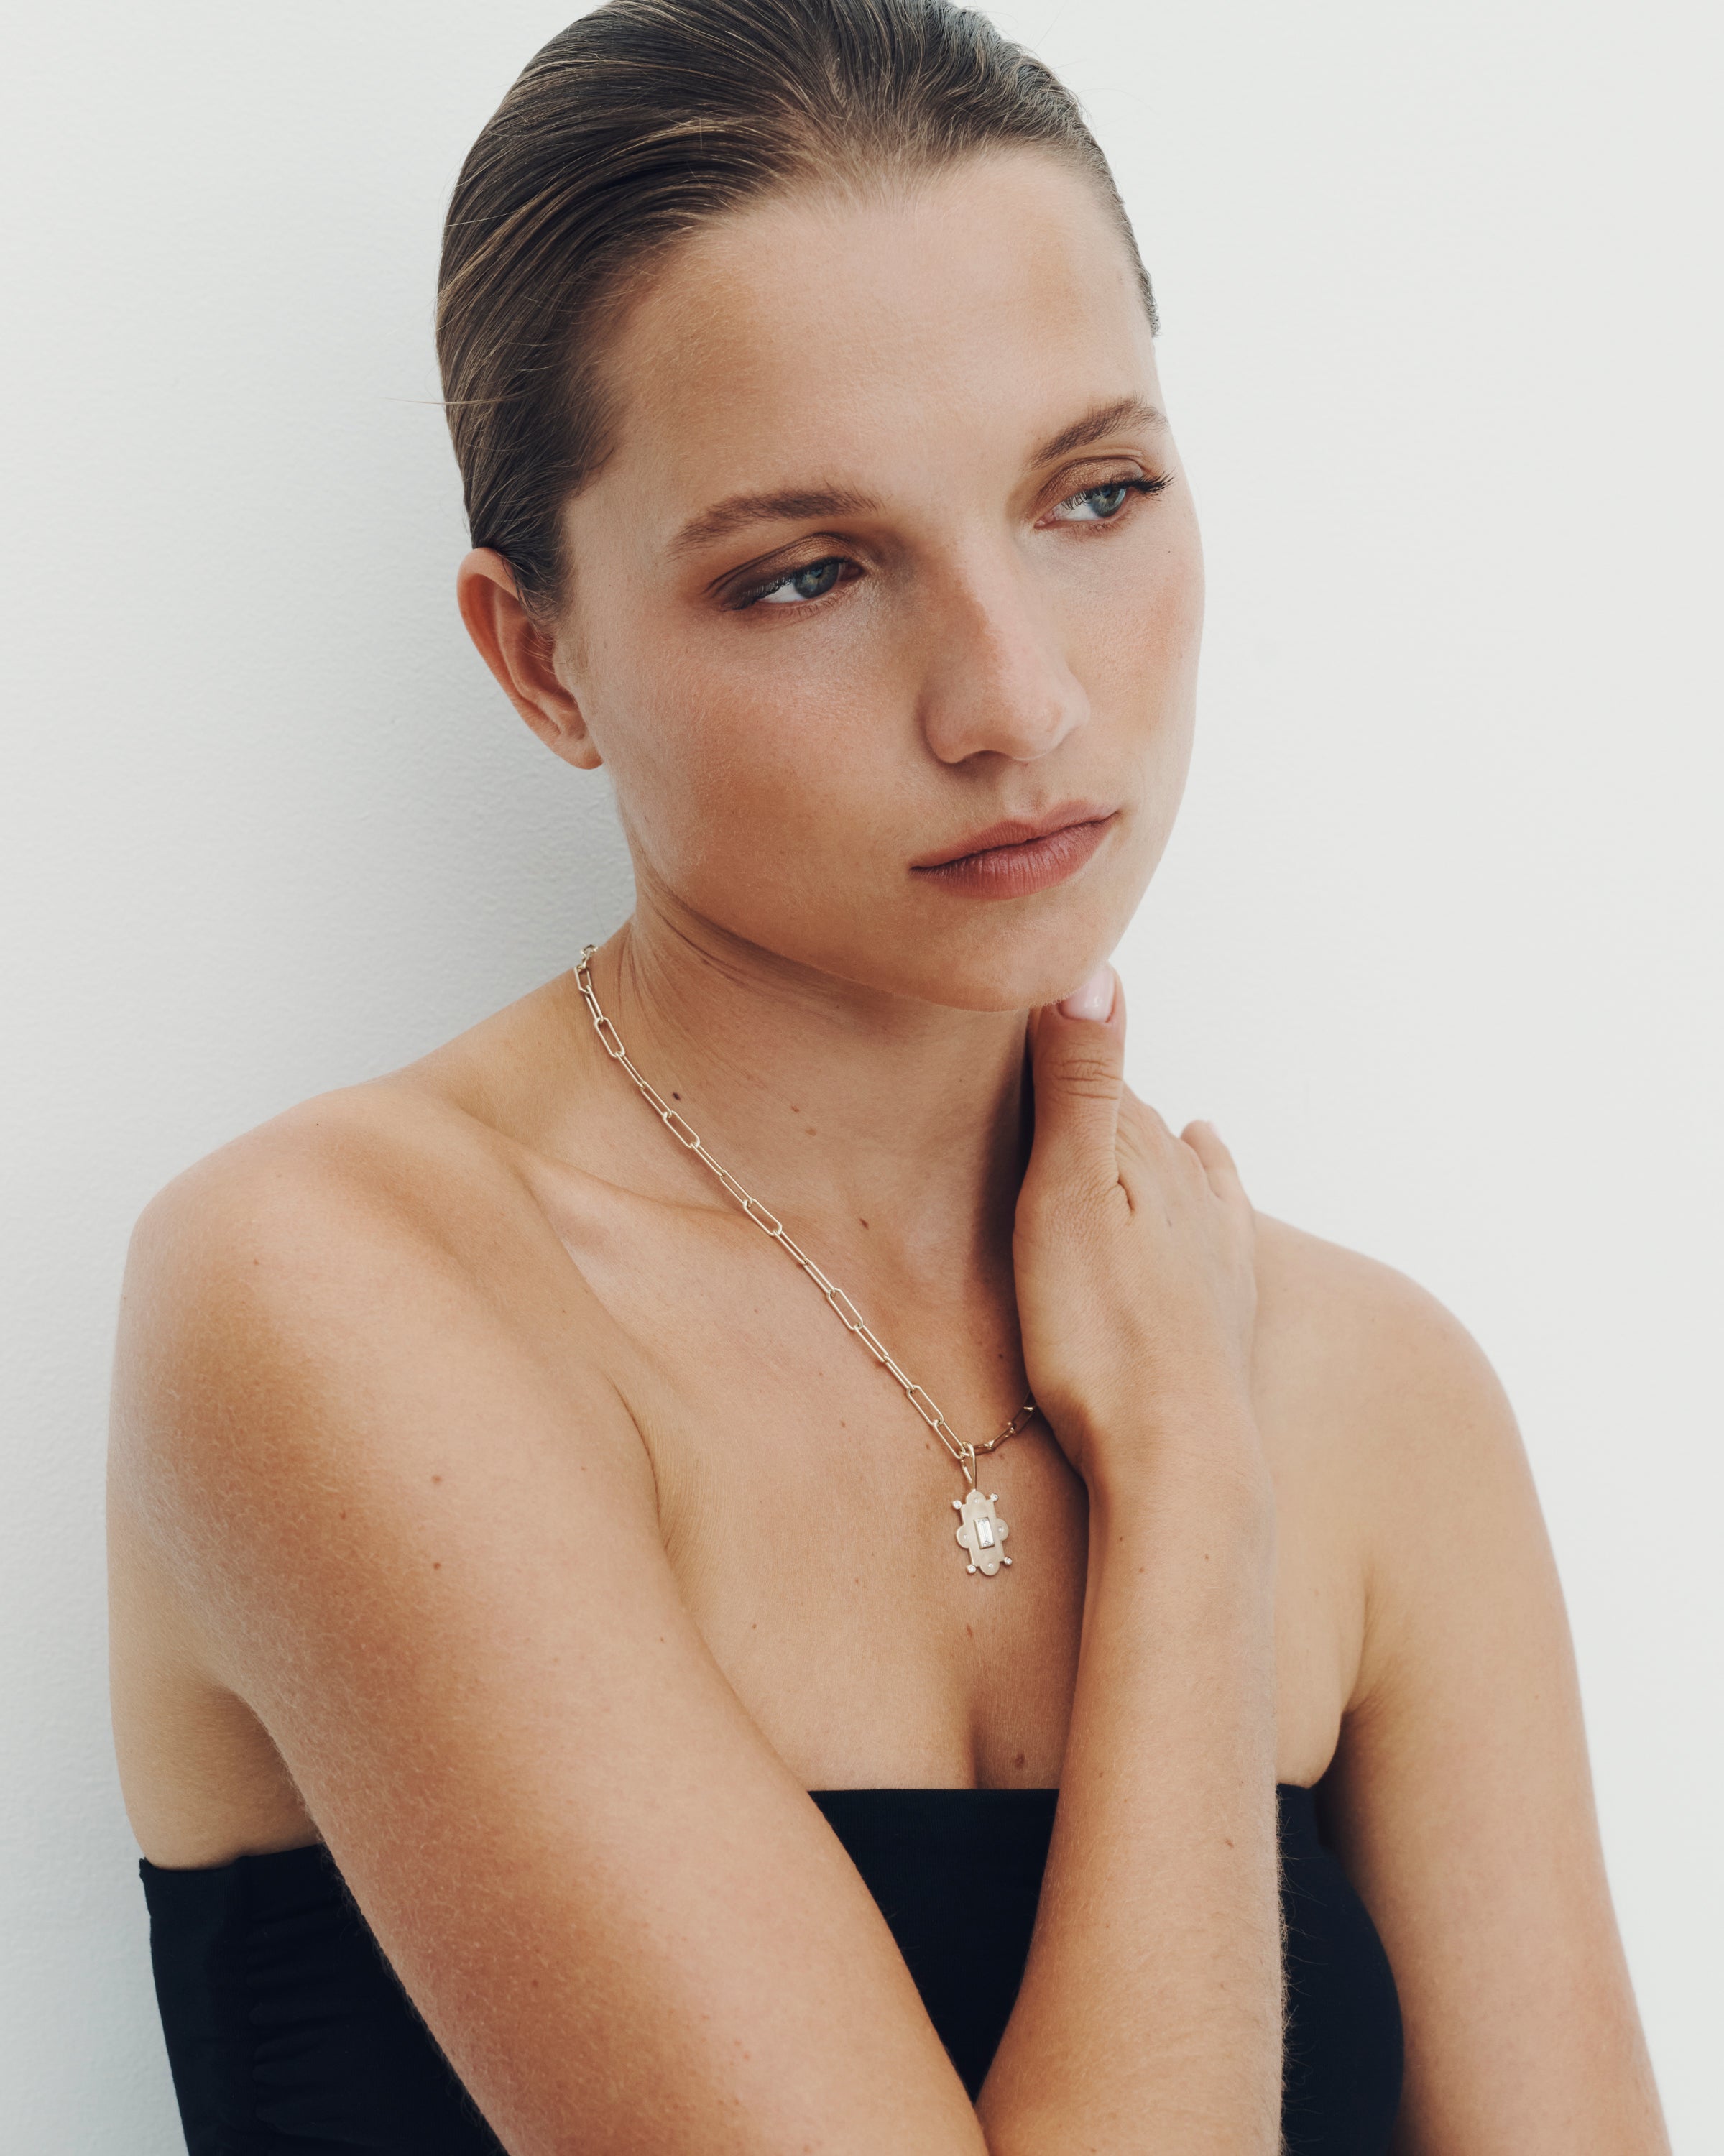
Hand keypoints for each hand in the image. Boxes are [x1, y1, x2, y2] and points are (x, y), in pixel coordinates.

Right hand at [1014, 963, 1261, 1501]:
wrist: (1178, 1457)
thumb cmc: (1103, 1335)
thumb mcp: (1069, 1197)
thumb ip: (1080, 1085)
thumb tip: (1091, 967)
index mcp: (1143, 1155)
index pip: (1095, 1075)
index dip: (1054, 1043)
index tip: (1014, 1004)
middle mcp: (1189, 1188)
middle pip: (1136, 1115)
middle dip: (1096, 1081)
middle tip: (1048, 1035)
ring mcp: (1212, 1243)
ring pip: (1178, 1156)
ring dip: (1148, 1122)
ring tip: (1121, 1084)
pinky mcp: (1223, 1296)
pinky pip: (1221, 1204)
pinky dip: (1211, 1167)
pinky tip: (1210, 1151)